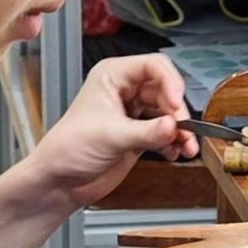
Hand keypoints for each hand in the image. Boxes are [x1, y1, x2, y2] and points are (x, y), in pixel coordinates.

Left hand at [29, 55, 199, 208]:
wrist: (60, 181)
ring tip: (186, 146)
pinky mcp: (139, 134)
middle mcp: (125, 91)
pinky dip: (173, 142)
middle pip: (166, 90)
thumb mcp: (111, 136)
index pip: (154, 67)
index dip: (171, 83)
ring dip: (180, 130)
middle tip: (183, 130)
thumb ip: (147, 132)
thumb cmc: (69, 148)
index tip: (177, 105)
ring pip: (168, 113)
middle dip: (177, 111)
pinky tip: (174, 153)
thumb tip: (173, 126)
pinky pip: (165, 132)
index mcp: (113, 76)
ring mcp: (133, 113)